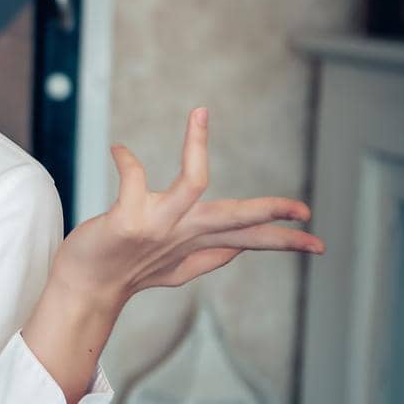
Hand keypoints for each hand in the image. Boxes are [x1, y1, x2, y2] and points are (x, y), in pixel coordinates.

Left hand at [51, 107, 325, 310]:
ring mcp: (157, 226)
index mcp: (199, 242)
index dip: (285, 242)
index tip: (318, 244)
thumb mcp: (178, 270)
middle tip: (302, 209)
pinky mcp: (127, 221)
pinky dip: (127, 160)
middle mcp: (183, 233)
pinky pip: (133, 178)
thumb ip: (212, 257)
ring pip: (194, 186)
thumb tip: (243, 246)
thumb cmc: (129, 271)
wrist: (85, 287)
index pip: (251, 240)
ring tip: (200, 115)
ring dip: (196, 150)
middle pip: (237, 216)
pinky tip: (119, 149)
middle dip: (271, 212)